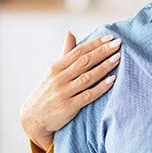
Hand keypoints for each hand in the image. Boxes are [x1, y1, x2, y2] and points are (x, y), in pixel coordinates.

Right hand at [19, 32, 121, 150]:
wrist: (33, 119)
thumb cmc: (47, 92)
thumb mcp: (53, 72)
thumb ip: (65, 54)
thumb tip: (70, 33)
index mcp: (56, 68)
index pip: (78, 52)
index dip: (95, 44)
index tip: (110, 37)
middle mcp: (59, 78)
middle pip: (84, 62)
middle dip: (102, 51)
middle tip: (118, 43)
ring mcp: (64, 93)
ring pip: (87, 77)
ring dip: (104, 66)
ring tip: (118, 58)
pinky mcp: (68, 107)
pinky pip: (88, 95)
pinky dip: (100, 87)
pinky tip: (112, 80)